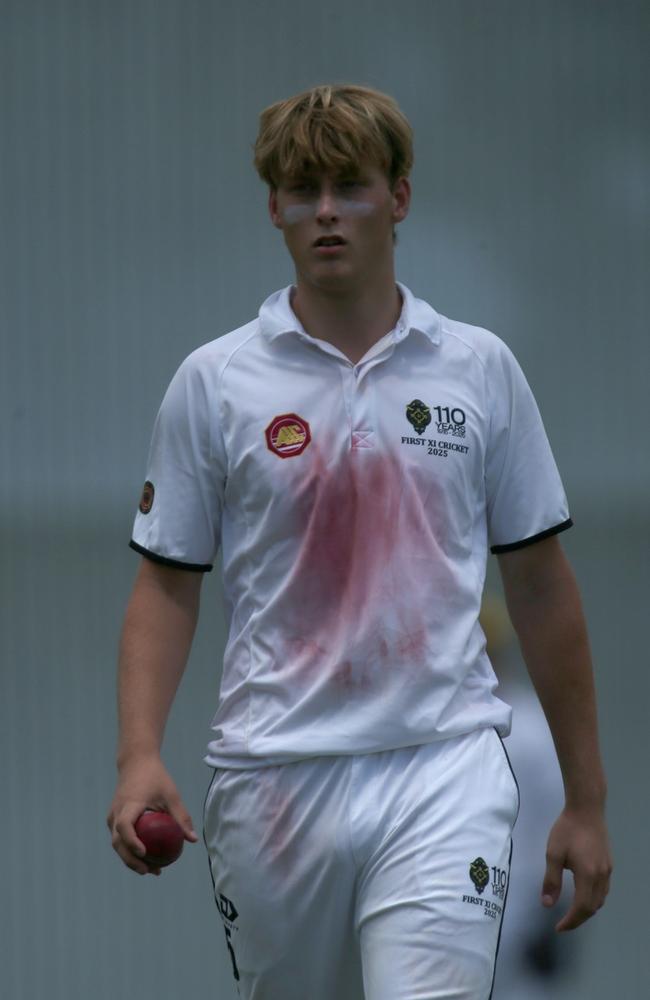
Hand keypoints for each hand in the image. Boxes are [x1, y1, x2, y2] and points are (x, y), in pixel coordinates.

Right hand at [107, 755, 197, 874]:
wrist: (135, 763)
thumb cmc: (156, 778)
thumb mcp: (171, 795)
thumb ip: (181, 816)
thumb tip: (193, 840)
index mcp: (129, 805)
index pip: (125, 827)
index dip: (132, 842)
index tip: (144, 853)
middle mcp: (116, 812)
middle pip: (118, 842)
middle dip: (131, 860)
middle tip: (149, 871)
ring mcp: (112, 816)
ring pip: (117, 843)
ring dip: (130, 858)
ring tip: (149, 869)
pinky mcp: (113, 818)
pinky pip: (119, 838)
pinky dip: (129, 849)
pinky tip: (146, 856)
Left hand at [542, 805, 611, 930]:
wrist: (586, 808)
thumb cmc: (567, 829)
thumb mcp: (553, 854)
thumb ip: (551, 881)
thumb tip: (547, 904)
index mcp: (588, 876)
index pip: (581, 908)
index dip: (571, 921)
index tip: (558, 927)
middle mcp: (602, 876)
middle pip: (593, 907)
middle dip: (578, 919)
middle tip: (564, 923)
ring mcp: (608, 869)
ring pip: (601, 899)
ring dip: (587, 910)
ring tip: (572, 912)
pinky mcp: (608, 863)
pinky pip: (604, 889)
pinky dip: (594, 899)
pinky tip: (584, 894)